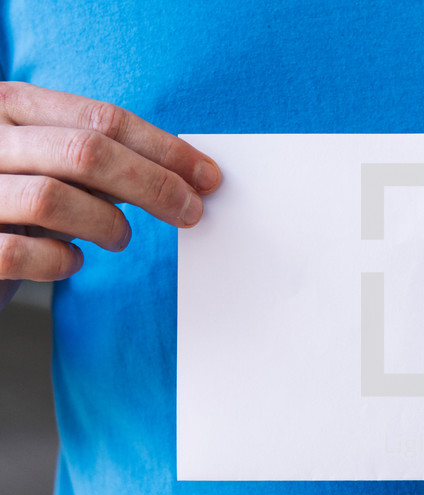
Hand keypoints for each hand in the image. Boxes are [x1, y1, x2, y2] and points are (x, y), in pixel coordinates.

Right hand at [0, 82, 220, 305]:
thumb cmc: (12, 198)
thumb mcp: (52, 166)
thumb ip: (102, 163)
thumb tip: (185, 176)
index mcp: (11, 107)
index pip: (102, 117)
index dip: (164, 148)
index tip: (207, 176)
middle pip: (86, 151)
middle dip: (153, 185)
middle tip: (190, 212)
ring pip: (53, 198)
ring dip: (106, 224)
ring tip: (119, 238)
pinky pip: (22, 253)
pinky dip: (61, 262)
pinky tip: (71, 262)